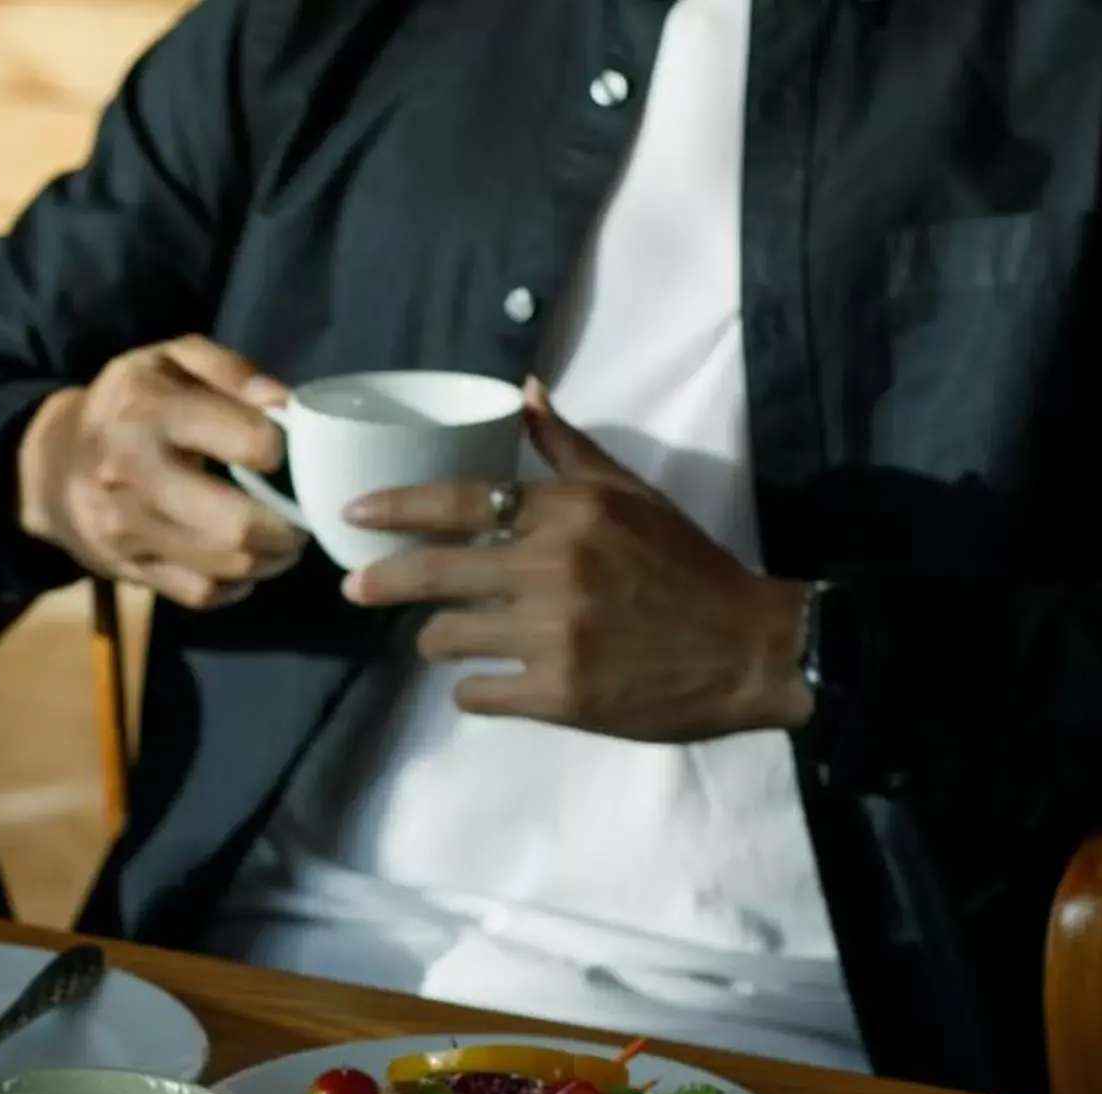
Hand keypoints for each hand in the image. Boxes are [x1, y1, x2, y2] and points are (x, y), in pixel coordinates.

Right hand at [17, 336, 307, 608]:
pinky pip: (202, 593)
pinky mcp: (127, 569)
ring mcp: (126, 529)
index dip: (283, 448)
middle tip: (301, 518)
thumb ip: (230, 370)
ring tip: (282, 540)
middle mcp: (131, 472)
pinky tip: (243, 564)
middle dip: (288, 528)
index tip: (284, 450)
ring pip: (227, 566)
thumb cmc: (126, 406)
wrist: (49, 467)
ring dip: (271, 559)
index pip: (248, 441)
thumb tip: (282, 405)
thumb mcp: (169, 361)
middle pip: (238, 524)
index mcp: (148, 409)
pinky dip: (235, 586)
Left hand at [339, 384, 814, 740]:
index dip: (398, 509)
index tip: (355, 515)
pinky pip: (477, 694)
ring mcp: (552, 635)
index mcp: (571, 513)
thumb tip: (524, 391)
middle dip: (381, 582)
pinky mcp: (558, 695)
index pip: (462, 501)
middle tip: (353, 589)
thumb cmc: (687, 567)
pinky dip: (473, 690)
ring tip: (450, 639)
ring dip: (438, 640)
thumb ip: (570, 449)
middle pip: (434, 573)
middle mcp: (554, 568)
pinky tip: (488, 684)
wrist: (749, 649)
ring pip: (446, 638)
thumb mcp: (633, 496)